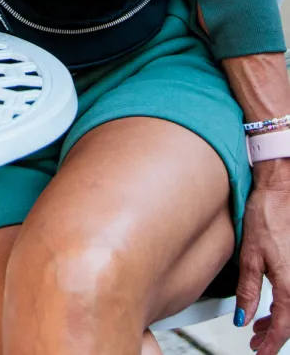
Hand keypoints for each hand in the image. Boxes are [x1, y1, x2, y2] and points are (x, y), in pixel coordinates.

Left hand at [235, 170, 289, 353]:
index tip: (260, 352)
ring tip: (260, 326)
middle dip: (274, 335)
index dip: (271, 344)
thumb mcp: (250, 255)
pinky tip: (272, 304)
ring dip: (280, 321)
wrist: (279, 191)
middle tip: (257, 342)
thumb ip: (248, 291)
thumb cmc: (266, 214)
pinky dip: (286, 304)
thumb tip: (244, 317)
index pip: (283, 327)